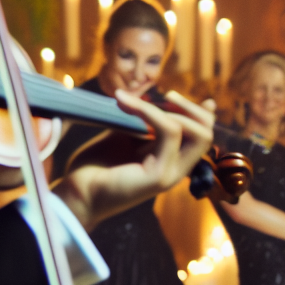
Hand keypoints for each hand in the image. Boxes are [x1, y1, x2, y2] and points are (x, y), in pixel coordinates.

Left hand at [54, 92, 216, 225]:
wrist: (77, 193)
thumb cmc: (96, 165)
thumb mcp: (123, 133)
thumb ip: (141, 118)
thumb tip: (149, 91)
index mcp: (171, 158)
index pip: (202, 132)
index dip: (196, 109)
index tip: (169, 93)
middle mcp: (176, 168)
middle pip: (207, 133)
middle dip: (190, 107)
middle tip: (165, 95)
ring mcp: (170, 174)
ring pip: (198, 134)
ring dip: (173, 108)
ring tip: (140, 100)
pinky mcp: (159, 177)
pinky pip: (169, 133)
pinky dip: (149, 112)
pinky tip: (125, 104)